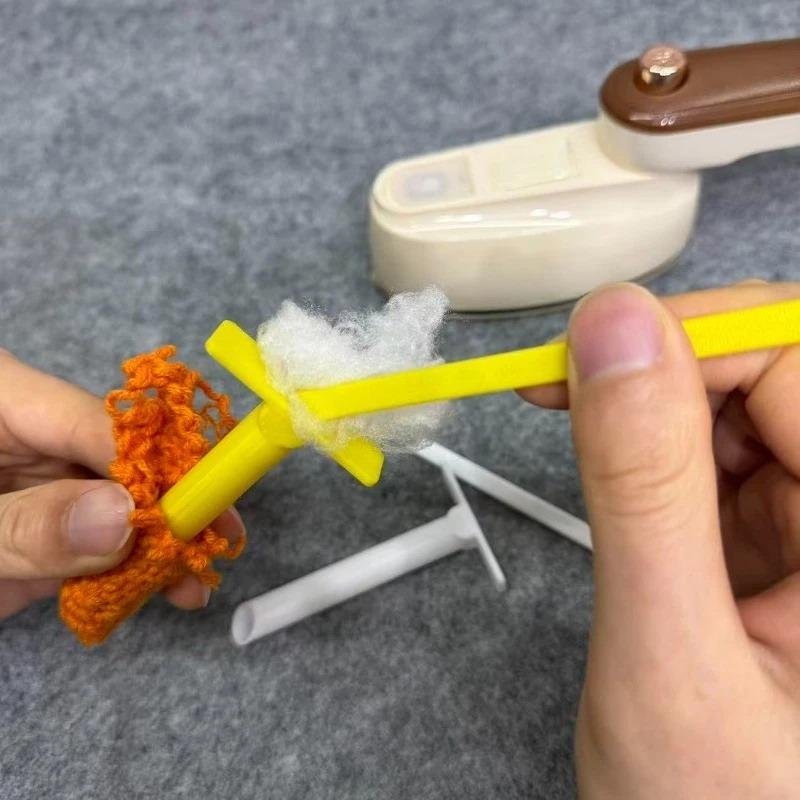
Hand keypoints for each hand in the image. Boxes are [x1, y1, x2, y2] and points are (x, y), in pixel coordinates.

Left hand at [0, 350, 243, 618]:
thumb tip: (126, 517)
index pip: (99, 422)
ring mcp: (43, 478)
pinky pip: (99, 539)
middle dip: (170, 505)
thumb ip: (26, 527)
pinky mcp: (46, 519)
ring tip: (196, 584)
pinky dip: (129, 568)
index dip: (156, 464)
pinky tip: (165, 590)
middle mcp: (33, 431)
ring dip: (159, 544)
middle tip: (218, 546)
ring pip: (120, 501)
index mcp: (3, 399)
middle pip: (122, 458)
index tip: (202, 510)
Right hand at [521, 281, 799, 797]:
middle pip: (777, 375)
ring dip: (658, 421)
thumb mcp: (667, 657)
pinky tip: (634, 507)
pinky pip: (726, 461)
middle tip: (567, 394)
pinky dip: (661, 463)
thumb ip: (642, 489)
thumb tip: (616, 329)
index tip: (584, 353)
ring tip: (603, 477)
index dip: (693, 336)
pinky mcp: (787, 541)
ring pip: (744, 411)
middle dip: (667, 372)